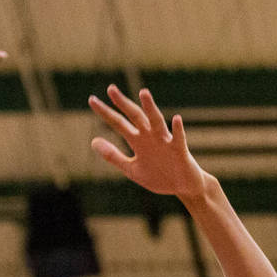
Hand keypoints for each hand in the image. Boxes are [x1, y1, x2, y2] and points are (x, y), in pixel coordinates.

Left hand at [89, 85, 207, 199]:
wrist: (184, 188)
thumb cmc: (160, 177)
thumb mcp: (132, 169)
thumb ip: (114, 156)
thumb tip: (93, 141)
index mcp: (138, 141)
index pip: (119, 123)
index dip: (106, 113)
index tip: (92, 100)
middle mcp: (150, 137)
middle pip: (135, 116)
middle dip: (123, 104)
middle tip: (110, 89)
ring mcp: (165, 142)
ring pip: (156, 122)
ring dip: (150, 108)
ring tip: (143, 93)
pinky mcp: (180, 151)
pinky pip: (178, 139)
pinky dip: (177, 129)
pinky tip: (176, 119)